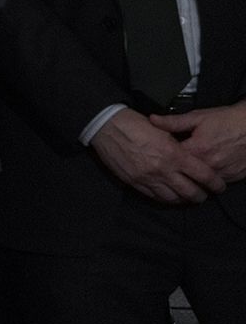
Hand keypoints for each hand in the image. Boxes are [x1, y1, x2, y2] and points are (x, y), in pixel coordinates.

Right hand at [92, 108, 224, 202]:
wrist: (106, 127)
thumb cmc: (135, 124)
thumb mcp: (163, 131)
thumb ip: (177, 147)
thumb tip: (188, 158)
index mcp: (173, 154)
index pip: (203, 175)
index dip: (215, 183)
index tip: (218, 186)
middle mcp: (163, 169)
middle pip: (190, 193)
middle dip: (200, 196)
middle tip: (203, 194)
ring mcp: (148, 178)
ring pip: (173, 199)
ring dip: (183, 200)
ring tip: (186, 197)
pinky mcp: (134, 182)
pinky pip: (154, 197)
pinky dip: (165, 198)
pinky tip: (168, 195)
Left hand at [150, 103, 245, 182]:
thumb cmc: (226, 120)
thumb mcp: (198, 117)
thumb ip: (173, 122)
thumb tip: (153, 120)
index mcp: (197, 149)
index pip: (172, 160)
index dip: (163, 158)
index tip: (157, 157)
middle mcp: (209, 164)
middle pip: (185, 176)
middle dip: (176, 173)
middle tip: (169, 169)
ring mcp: (222, 173)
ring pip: (201, 184)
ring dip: (192, 180)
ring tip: (184, 176)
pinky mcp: (233, 177)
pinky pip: (215, 184)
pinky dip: (207, 182)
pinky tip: (202, 176)